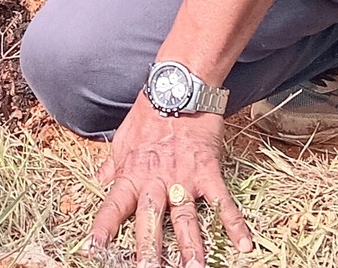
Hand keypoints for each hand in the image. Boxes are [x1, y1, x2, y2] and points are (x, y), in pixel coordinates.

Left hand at [91, 98, 251, 264]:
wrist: (179, 86)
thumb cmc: (149, 113)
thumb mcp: (123, 139)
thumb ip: (113, 164)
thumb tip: (99, 179)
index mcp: (132, 173)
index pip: (112, 206)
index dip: (103, 228)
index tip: (93, 249)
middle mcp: (155, 180)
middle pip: (150, 221)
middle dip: (148, 250)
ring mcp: (183, 177)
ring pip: (185, 218)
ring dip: (190, 246)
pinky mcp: (208, 170)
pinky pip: (222, 201)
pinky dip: (234, 223)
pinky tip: (244, 244)